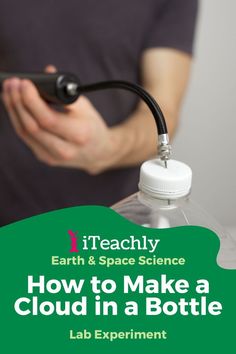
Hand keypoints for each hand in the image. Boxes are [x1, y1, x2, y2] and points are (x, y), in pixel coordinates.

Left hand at [2, 67, 118, 173]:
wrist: (98, 152)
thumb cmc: (91, 126)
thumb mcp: (85, 106)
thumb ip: (65, 91)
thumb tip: (46, 72)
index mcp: (79, 135)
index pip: (48, 120)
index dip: (32, 100)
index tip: (24, 82)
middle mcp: (65, 150)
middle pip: (32, 127)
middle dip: (18, 102)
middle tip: (12, 82)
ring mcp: (52, 157)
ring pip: (24, 132)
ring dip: (13, 109)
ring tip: (8, 90)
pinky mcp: (44, 157)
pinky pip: (25, 137)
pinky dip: (17, 118)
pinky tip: (13, 104)